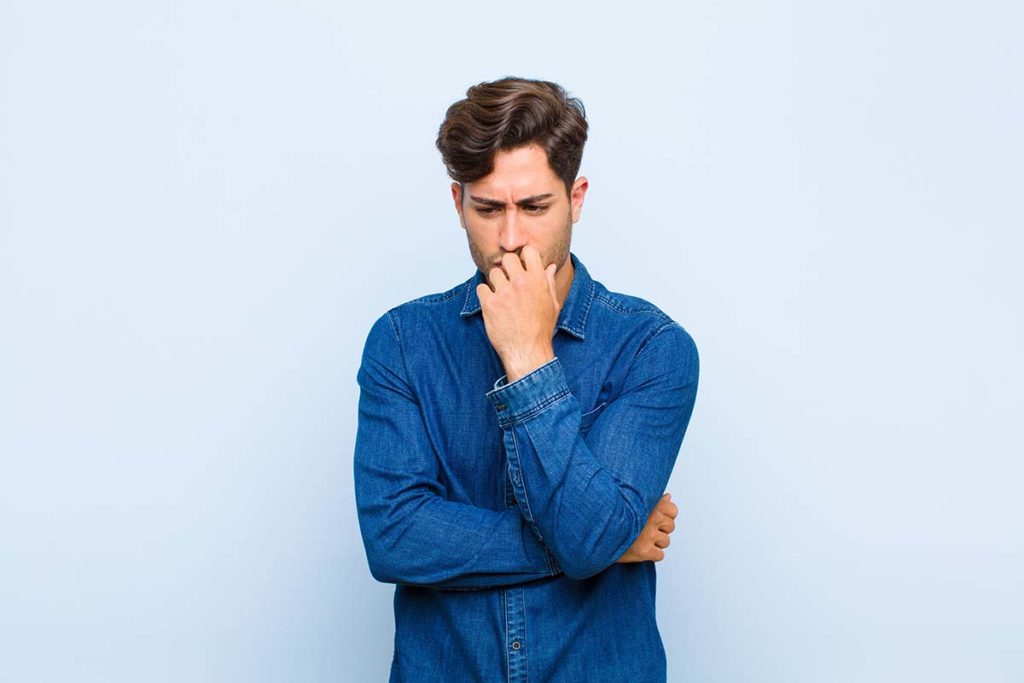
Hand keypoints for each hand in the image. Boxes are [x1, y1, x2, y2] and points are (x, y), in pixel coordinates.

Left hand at [477, 245, 561, 381]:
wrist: (527, 351)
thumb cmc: (540, 330)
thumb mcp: (552, 305)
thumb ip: (548, 283)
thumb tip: (549, 267)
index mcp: (538, 280)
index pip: (528, 251)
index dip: (523, 256)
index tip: (521, 265)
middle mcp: (521, 283)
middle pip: (507, 259)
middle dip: (507, 268)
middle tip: (508, 281)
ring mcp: (504, 293)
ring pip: (493, 273)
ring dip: (495, 283)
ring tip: (501, 297)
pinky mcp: (490, 304)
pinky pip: (481, 288)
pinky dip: (485, 295)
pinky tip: (492, 304)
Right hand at [616, 493, 676, 563]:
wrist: (599, 534)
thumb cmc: (615, 518)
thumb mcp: (632, 503)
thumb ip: (653, 500)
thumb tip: (668, 497)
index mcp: (649, 505)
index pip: (672, 510)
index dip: (665, 516)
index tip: (655, 519)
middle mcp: (651, 519)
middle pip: (670, 526)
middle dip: (660, 530)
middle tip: (644, 530)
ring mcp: (649, 535)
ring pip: (666, 541)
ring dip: (656, 543)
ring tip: (640, 540)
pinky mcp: (645, 551)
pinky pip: (660, 555)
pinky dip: (651, 555)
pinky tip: (639, 549)